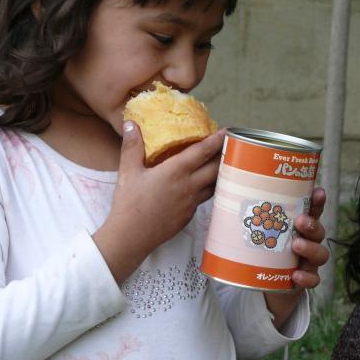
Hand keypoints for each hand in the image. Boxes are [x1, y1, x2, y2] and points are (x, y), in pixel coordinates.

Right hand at [93, 123, 223, 282]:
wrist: (131, 237)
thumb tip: (131, 123)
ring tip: (225, 162)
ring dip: (221, 172)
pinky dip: (210, 187)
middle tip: (232, 144)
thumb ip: (132, 146)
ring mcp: (192, 202)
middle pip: (216, 167)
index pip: (203, 152)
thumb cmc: (129, 203)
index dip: (217, 140)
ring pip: (215, 184)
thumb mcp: (127, 171)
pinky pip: (205, 197)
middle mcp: (189, 186)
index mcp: (176, 171)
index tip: (228, 131)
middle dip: (226, 154)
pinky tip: (206, 184)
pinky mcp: (190, 215)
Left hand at [265, 187, 328, 327]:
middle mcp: (308, 241)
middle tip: (300, 221)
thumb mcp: (260, 232)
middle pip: (319, 231)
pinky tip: (295, 275)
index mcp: (299, 227)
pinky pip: (314, 279)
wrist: (268, 282)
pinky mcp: (306, 278)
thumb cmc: (264, 250)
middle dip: (312, 224)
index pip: (312, 210)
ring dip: (310, 248)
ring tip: (296, 245)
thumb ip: (251, 218)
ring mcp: (309, 261)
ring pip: (321, 254)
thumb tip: (225, 196)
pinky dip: (306, 277)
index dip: (317, 201)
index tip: (318, 191)